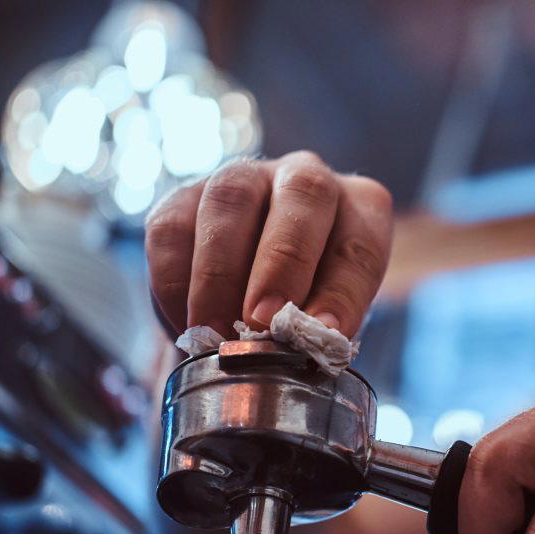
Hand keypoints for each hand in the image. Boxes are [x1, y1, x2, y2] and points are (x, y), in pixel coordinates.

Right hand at [145, 152, 392, 338]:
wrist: (250, 299)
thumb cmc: (306, 307)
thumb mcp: (327, 320)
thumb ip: (317, 330)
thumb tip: (290, 354)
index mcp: (361, 207)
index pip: (361, 243)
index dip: (344, 291)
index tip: (326, 334)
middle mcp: (305, 178)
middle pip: (304, 194)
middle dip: (282, 263)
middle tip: (262, 322)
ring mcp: (244, 179)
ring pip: (230, 201)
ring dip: (221, 274)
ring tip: (216, 332)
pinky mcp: (184, 197)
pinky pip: (173, 229)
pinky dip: (176, 282)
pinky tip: (186, 324)